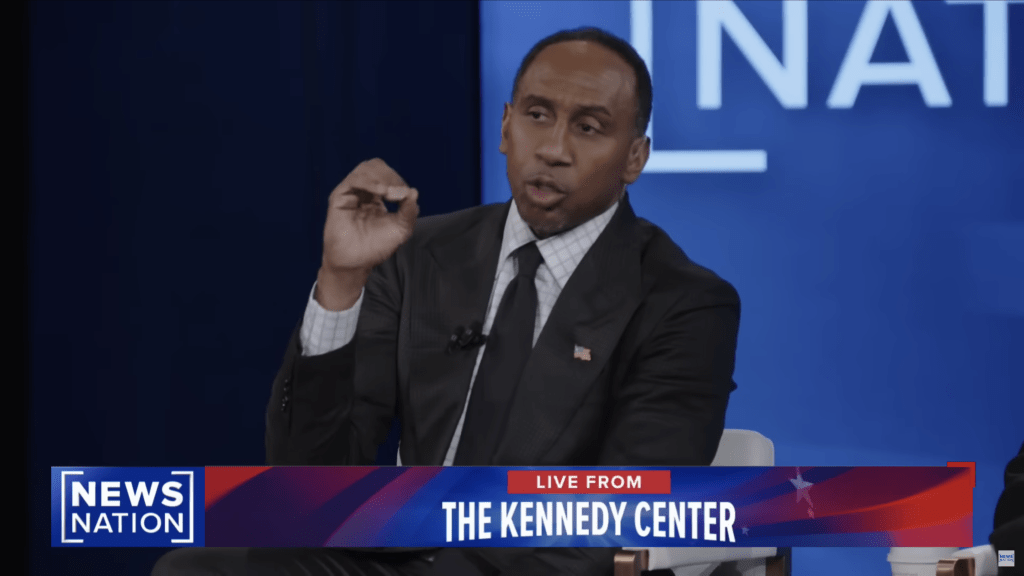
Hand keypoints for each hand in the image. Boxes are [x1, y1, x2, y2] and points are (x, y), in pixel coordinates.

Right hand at [316, 158, 418, 309]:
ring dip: (382, 178)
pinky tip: (380, 192)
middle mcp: (362, 192)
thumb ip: (409, 211)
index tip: (406, 196)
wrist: (356, 262)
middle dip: (391, 176)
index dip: (399, 181)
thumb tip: (414, 192)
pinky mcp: (339, 197)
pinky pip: (354, 180)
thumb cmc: (376, 247)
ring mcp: (350, 193)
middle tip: (398, 193)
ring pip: (366, 169)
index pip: (388, 176)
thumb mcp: (401, 229)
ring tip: (389, 193)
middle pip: (376, 167)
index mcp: (376, 197)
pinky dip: (370, 182)